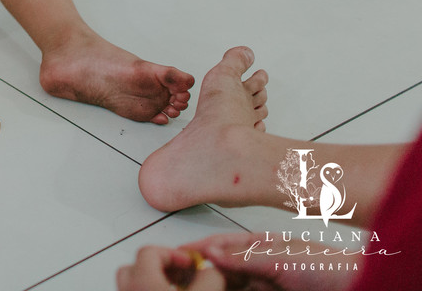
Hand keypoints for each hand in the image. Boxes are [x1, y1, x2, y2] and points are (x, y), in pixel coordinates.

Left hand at [116, 245, 223, 289]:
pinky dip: (150, 290)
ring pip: (133, 283)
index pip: (148, 251)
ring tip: (179, 287)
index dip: (173, 253)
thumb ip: (210, 278)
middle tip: (181, 274)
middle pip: (135, 266)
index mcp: (142, 283)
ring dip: (155, 279)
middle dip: (160, 266)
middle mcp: (127, 290)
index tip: (189, 262)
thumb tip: (213, 269)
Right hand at [189, 232, 358, 290]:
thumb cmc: (331, 268)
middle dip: (198, 273)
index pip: (218, 245)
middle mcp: (259, 266)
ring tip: (194, 287)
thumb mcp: (283, 259)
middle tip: (179, 280)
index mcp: (259, 246)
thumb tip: (210, 251)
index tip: (171, 257)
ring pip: (230, 286)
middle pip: (219, 270)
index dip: (194, 250)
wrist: (360, 288)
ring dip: (213, 286)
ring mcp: (266, 286)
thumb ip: (246, 256)